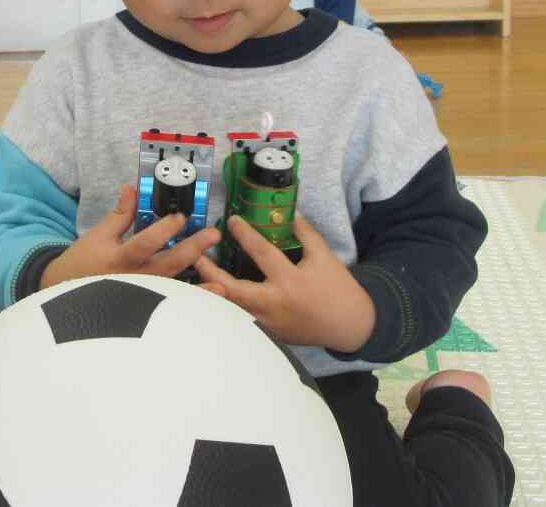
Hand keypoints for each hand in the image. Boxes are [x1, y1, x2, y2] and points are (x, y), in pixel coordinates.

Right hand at [40, 184, 221, 289]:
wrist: (65, 294)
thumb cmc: (82, 263)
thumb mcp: (97, 235)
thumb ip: (119, 215)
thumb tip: (132, 189)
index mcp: (119, 258)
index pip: (144, 244)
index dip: (163, 231)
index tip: (180, 217)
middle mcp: (134, 279)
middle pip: (167, 265)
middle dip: (192, 249)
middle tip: (213, 234)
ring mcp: (142, 296)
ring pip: (174, 289)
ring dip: (199, 286)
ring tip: (223, 283)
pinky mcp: (148, 305)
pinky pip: (173, 304)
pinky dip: (194, 303)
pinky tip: (213, 300)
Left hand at [195, 214, 374, 352]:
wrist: (349, 326)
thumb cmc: (337, 289)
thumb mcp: (324, 256)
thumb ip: (306, 234)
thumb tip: (290, 214)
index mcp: (289, 281)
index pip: (261, 253)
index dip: (244, 234)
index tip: (231, 220)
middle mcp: (273, 303)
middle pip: (231, 289)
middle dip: (210, 272)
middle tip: (196, 255)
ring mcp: (267, 322)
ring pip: (230, 308)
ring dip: (211, 291)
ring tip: (197, 275)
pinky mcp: (267, 332)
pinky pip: (239, 318)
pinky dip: (224, 306)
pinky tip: (212, 295)